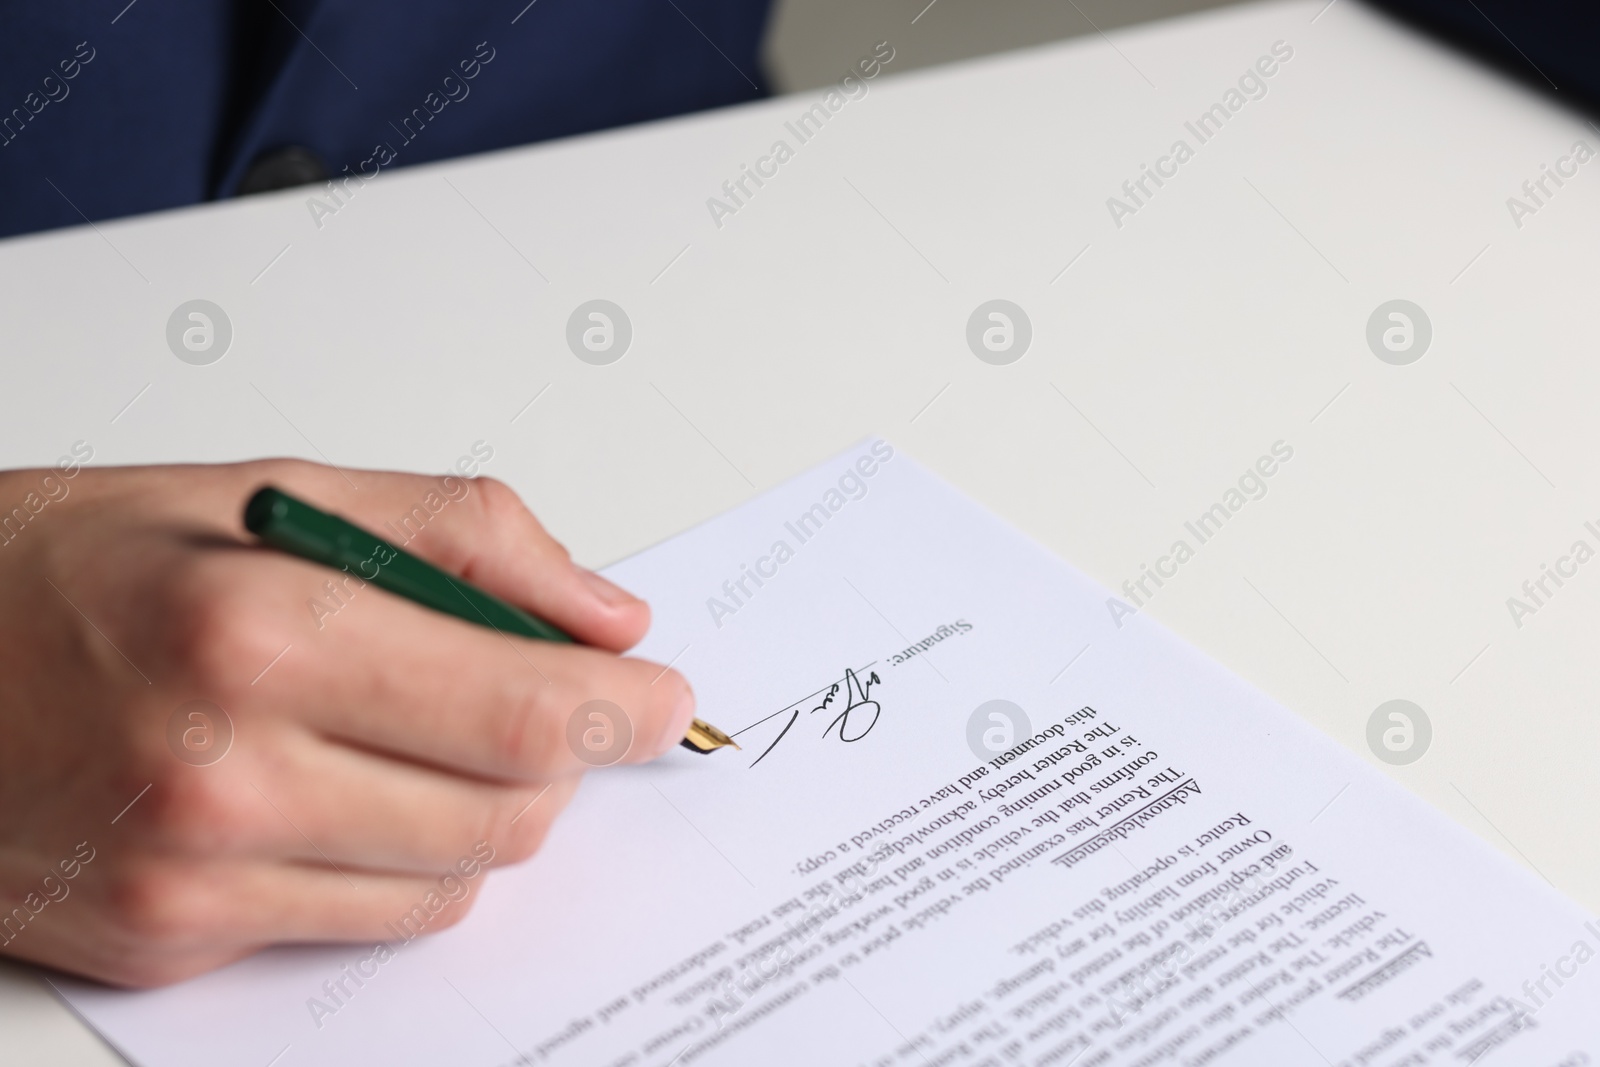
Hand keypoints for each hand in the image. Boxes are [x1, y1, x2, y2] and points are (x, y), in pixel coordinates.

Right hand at [0, 459, 694, 986]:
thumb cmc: (69, 565)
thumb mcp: (272, 493)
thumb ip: (465, 539)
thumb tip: (604, 616)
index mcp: (264, 635)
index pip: (523, 712)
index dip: (623, 711)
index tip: (661, 699)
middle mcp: (229, 776)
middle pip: (508, 814)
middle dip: (559, 759)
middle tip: (543, 700)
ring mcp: (197, 879)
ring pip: (451, 884)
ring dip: (478, 810)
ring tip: (418, 731)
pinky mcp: (174, 942)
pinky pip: (364, 923)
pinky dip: (395, 859)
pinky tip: (339, 788)